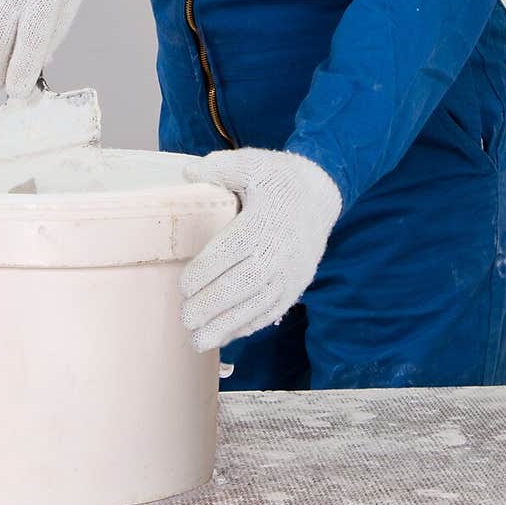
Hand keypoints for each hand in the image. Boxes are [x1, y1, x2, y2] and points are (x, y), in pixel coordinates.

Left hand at [179, 148, 342, 351]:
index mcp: (263, 222)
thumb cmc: (279, 179)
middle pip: (243, 285)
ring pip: (258, 304)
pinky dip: (248, 325)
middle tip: (185, 319)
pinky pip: (272, 310)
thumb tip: (188, 172)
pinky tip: (226, 336)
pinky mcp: (296, 284)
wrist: (321, 193)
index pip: (231, 252)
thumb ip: (219, 167)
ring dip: (227, 326)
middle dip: (212, 306)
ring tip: (199, 341)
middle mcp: (279, 251)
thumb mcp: (251, 163)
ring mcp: (290, 272)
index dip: (206, 272)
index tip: (184, 285)